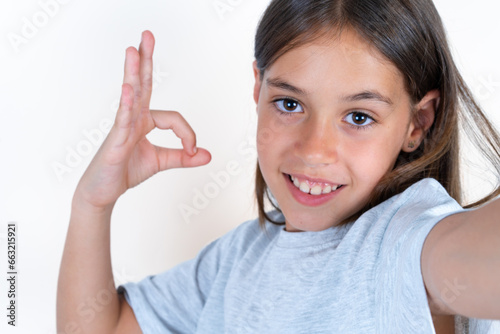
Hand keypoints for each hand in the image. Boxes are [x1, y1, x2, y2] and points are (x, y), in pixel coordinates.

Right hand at [74, 31, 210, 211]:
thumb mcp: (161, 162)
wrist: (103, 191)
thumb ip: (183, 157)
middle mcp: (132, 118)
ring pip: (131, 95)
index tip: (193, 151)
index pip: (173, 118)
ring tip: (133, 50)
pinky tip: (128, 89)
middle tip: (147, 35)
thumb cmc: (126, 171)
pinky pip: (122, 119)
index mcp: (143, 121)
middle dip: (145, 59)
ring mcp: (122, 127)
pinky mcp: (115, 140)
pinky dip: (126, 104)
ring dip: (133, 72)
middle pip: (142, 84)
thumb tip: (207, 155)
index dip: (188, 134)